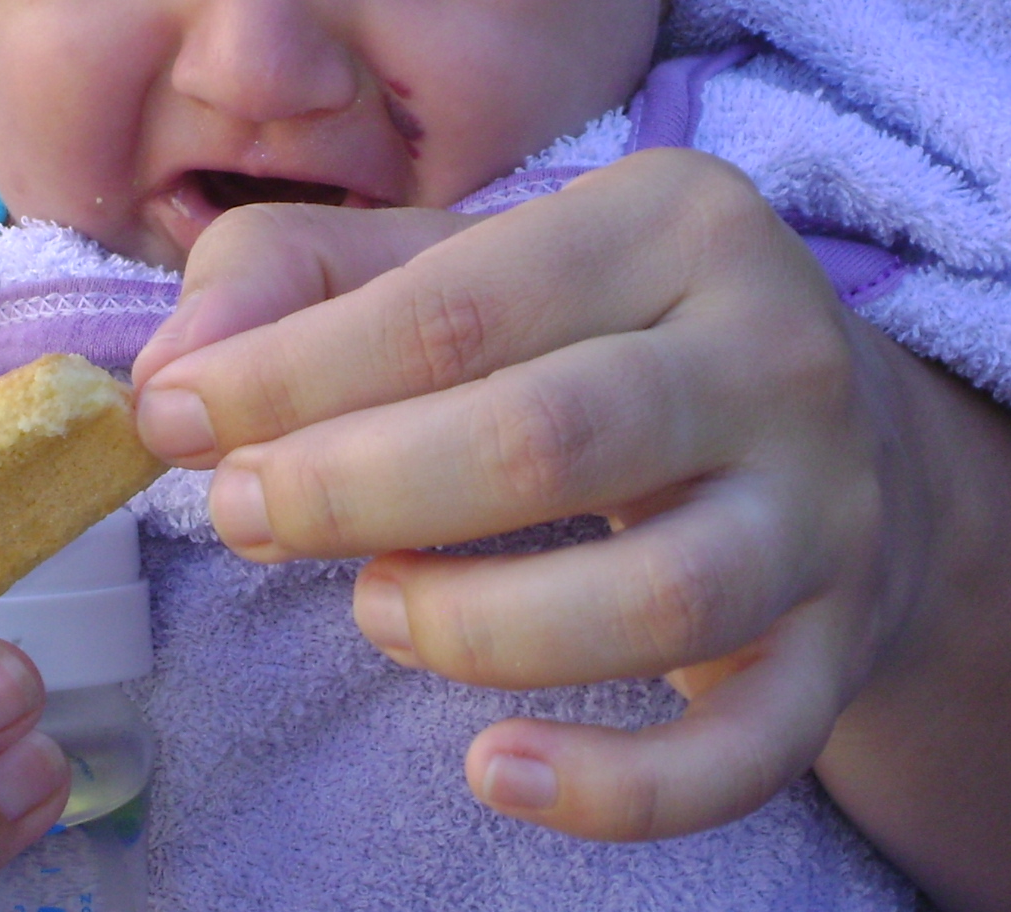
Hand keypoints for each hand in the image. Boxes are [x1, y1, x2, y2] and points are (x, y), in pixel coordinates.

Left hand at [132, 148, 949, 841]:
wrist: (825, 430)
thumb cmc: (588, 333)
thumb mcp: (456, 259)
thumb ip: (291, 276)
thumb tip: (172, 376)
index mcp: (672, 219)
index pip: (456, 304)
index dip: (290, 375)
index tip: (175, 421)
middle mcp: (773, 350)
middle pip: (550, 436)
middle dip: (358, 487)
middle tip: (242, 515)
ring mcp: (824, 506)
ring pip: (663, 599)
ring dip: (479, 626)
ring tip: (376, 609)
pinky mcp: (839, 643)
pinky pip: (749, 748)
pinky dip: (619, 789)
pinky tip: (492, 772)